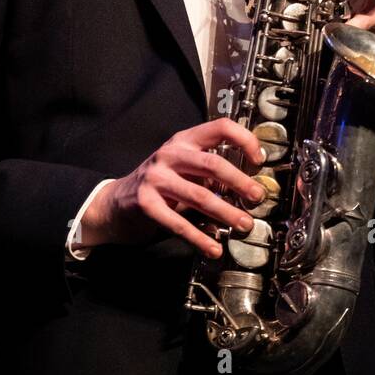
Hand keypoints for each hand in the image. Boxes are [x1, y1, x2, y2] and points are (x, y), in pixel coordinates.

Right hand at [82, 118, 266, 257]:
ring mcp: (156, 178)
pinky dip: (200, 237)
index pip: (220, 127)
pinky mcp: (147, 203)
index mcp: (184, 140)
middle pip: (213, 163)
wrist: (115, 202)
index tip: (259, 160)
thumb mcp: (184, 167)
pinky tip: (213, 247)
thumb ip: (211, 172)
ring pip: (200, 195)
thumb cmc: (159, 184)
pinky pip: (179, 222)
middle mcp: (170, 154)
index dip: (244, 140)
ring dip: (227, 212)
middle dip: (240, 182)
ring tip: (244, 224)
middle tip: (257, 197)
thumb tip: (249, 186)